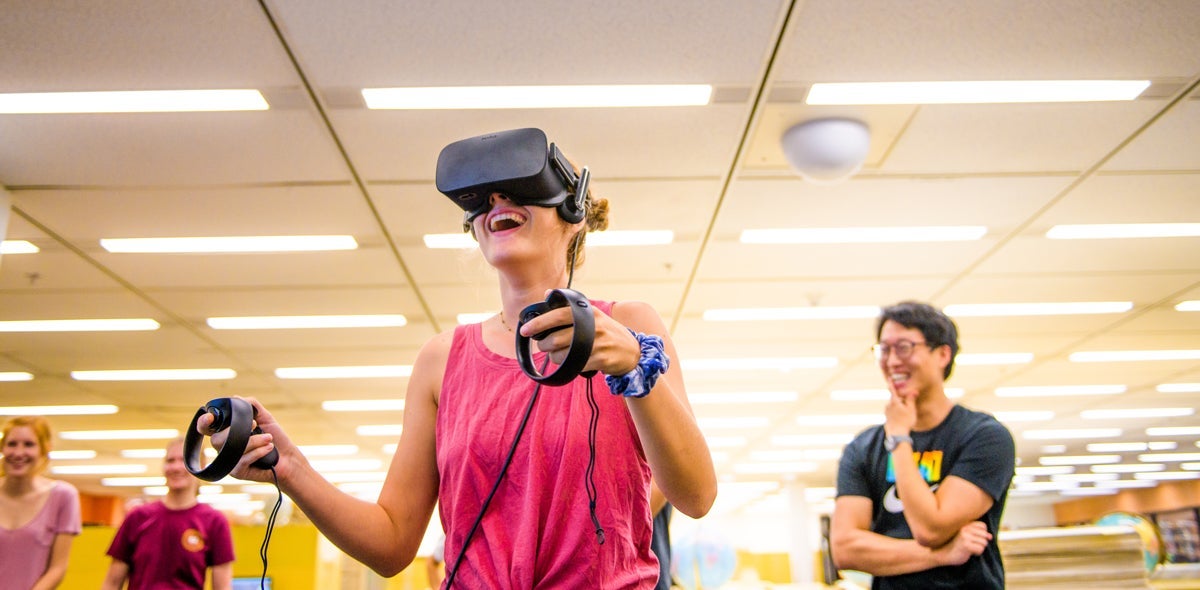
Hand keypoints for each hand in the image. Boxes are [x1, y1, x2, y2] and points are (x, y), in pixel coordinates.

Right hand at [195, 396, 292, 482]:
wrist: (288, 457)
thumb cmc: (274, 437)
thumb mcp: (264, 417)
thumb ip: (250, 406)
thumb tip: (235, 398)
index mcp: (226, 432)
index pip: (206, 428)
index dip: (203, 422)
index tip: (210, 417)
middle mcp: (224, 447)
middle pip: (216, 439)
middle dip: (237, 430)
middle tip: (256, 425)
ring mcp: (229, 460)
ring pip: (232, 450)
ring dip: (254, 441)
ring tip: (269, 438)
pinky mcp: (237, 472)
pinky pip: (242, 460)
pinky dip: (258, 451)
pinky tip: (269, 448)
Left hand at [521, 298, 638, 376]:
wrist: (632, 352)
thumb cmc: (608, 333)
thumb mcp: (592, 315)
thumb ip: (569, 306)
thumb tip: (545, 293)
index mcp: (589, 312)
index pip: (559, 314)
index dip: (539, 322)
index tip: (525, 329)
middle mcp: (594, 326)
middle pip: (556, 338)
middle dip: (543, 345)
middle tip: (543, 346)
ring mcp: (598, 344)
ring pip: (562, 355)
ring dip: (554, 358)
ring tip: (557, 355)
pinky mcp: (601, 360)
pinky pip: (573, 366)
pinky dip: (567, 366)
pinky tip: (569, 363)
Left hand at [884, 385, 916, 436]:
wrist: (897, 434)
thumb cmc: (905, 421)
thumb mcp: (911, 409)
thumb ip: (911, 399)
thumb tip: (913, 391)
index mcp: (894, 402)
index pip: (893, 390)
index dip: (891, 384)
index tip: (889, 378)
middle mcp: (888, 405)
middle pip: (895, 399)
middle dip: (900, 400)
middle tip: (908, 406)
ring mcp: (886, 412)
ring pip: (893, 407)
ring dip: (898, 408)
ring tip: (906, 416)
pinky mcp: (886, 418)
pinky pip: (892, 413)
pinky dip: (896, 414)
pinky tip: (901, 420)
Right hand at [934, 521, 991, 565]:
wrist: (943, 554)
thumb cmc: (956, 546)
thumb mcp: (967, 537)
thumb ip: (979, 535)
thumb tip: (991, 537)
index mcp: (965, 525)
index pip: (983, 526)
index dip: (982, 534)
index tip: (974, 539)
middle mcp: (965, 529)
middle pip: (985, 535)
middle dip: (981, 542)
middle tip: (971, 545)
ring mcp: (965, 536)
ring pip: (984, 543)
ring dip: (978, 548)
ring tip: (968, 549)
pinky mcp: (966, 545)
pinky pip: (980, 549)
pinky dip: (977, 553)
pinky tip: (968, 553)